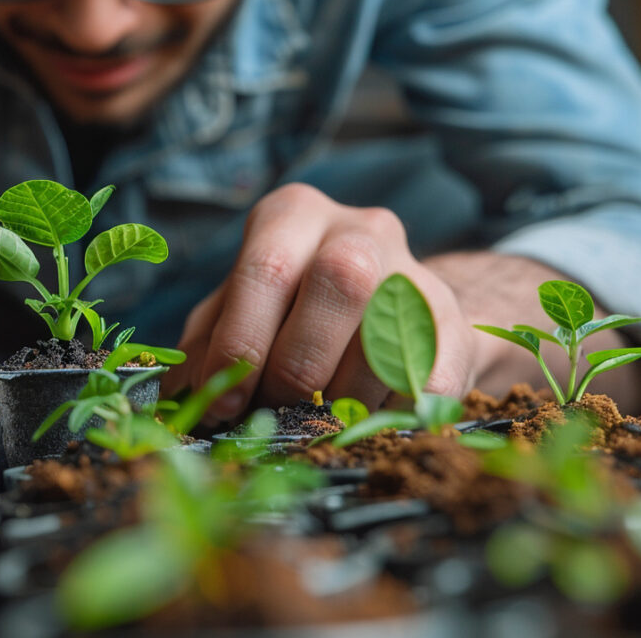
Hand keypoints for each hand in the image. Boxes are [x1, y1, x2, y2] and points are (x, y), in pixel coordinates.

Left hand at [165, 184, 477, 423]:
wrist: (387, 307)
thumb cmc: (291, 309)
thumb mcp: (239, 311)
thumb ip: (208, 345)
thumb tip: (185, 400)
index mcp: (292, 215)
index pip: (266, 269)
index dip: (241, 344)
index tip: (223, 403)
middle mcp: (358, 229)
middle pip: (337, 283)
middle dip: (295, 366)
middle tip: (273, 411)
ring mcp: (414, 271)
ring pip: (389, 330)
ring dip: (342, 399)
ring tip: (314, 422)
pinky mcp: (454, 324)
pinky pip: (432, 378)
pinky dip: (391, 415)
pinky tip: (361, 426)